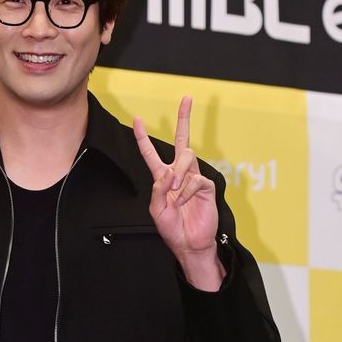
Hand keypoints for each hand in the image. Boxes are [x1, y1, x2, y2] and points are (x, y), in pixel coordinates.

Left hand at [133, 96, 223, 289]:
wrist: (190, 244)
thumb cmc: (172, 229)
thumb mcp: (156, 210)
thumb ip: (158, 190)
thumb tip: (169, 172)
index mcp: (163, 178)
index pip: (151, 153)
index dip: (142, 137)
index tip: (136, 119)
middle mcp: (179, 174)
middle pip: (181, 140)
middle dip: (184, 118)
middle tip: (187, 98)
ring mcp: (193, 178)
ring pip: (186, 158)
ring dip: (178, 174)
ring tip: (175, 194)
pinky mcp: (206, 186)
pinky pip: (195, 178)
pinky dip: (187, 190)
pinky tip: (184, 201)